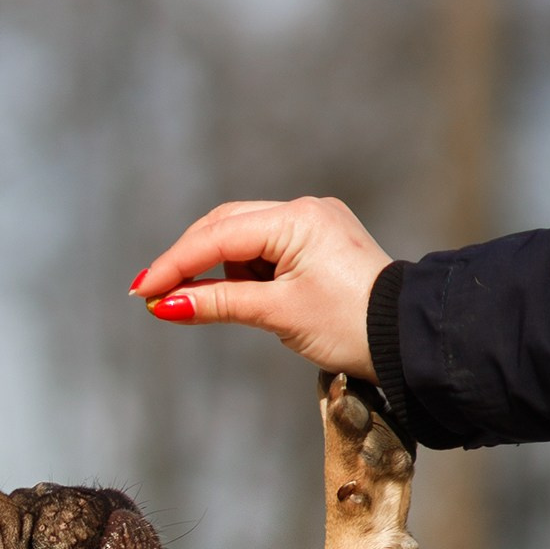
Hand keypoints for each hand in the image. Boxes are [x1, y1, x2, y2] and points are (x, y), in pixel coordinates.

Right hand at [131, 198, 390, 376]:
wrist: (408, 338)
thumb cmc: (350, 327)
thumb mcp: (278, 315)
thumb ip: (220, 303)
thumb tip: (168, 306)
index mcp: (296, 219)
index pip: (217, 236)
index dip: (175, 264)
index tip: (142, 291)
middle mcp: (304, 210)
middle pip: (225, 226)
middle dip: (190, 261)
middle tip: (155, 295)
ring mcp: (314, 222)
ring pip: (245, 238)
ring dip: (225, 270)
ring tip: (229, 308)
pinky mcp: (321, 240)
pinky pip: (270, 248)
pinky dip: (250, 272)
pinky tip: (253, 299)